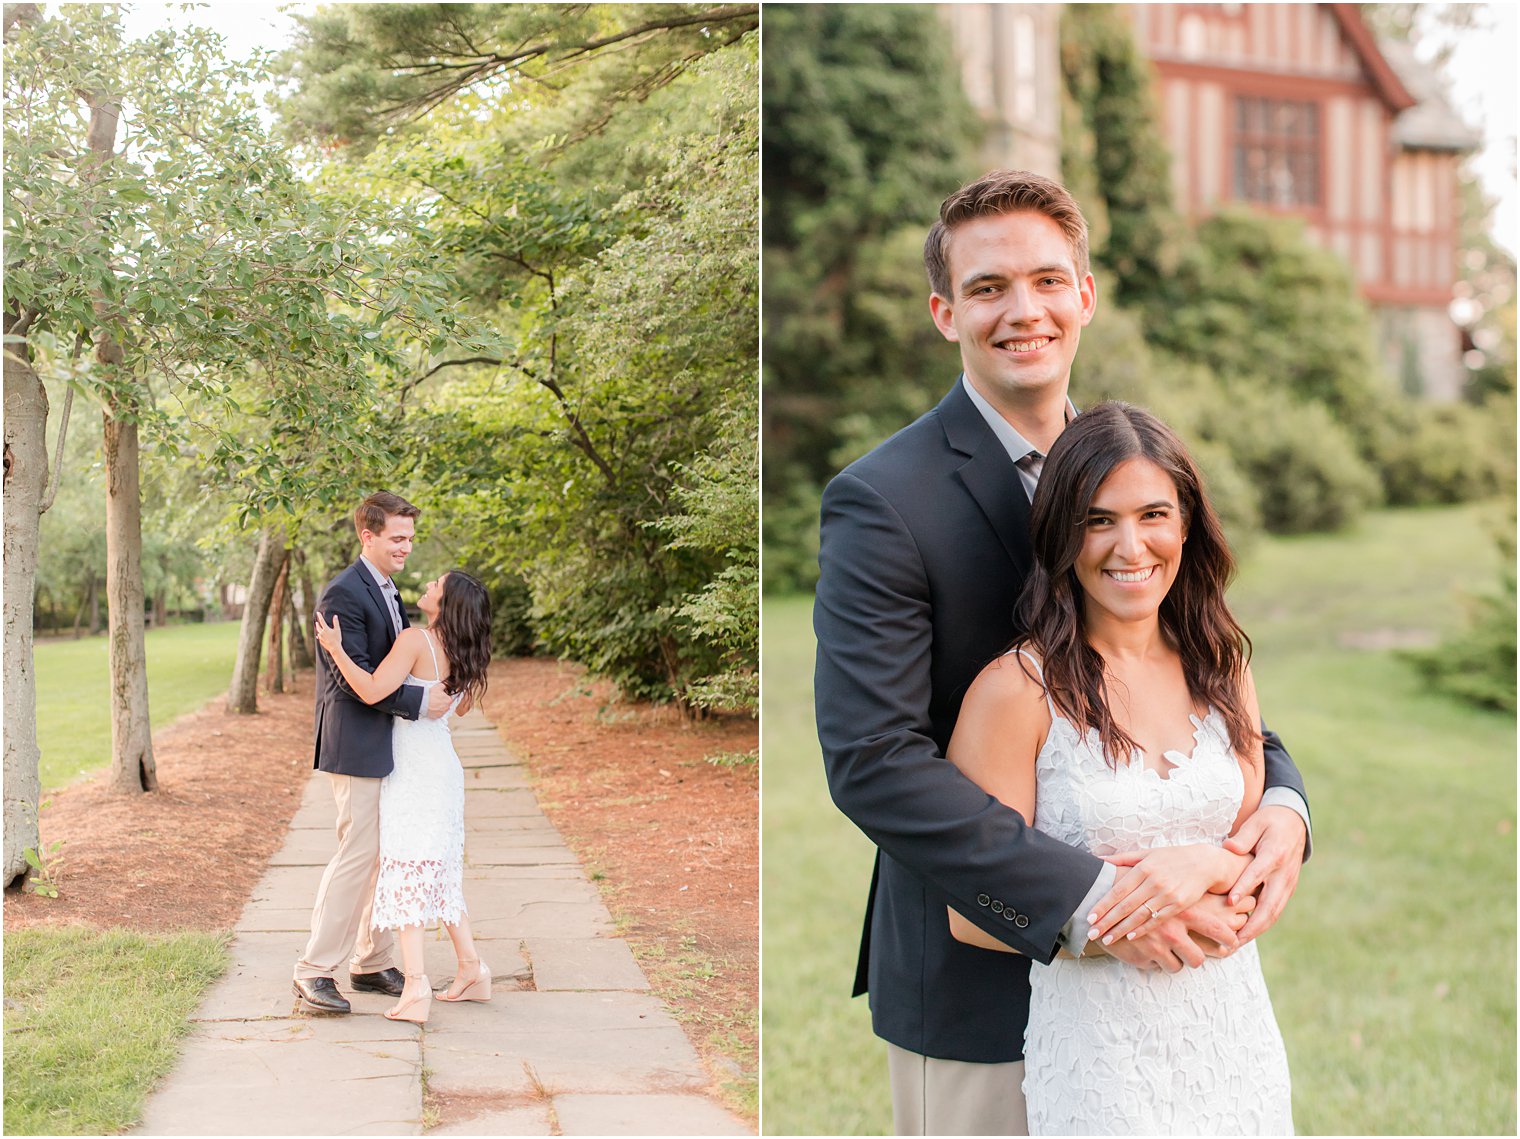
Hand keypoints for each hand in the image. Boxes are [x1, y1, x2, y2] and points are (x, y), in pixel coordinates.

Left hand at [314, 611, 342, 654]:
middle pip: (318, 627)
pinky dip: (319, 635)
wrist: (334, 648)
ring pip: (318, 632)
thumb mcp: (337, 629)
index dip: (320, 616)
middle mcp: (321, 633)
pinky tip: (319, 636)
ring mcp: (321, 637)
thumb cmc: (337, 638)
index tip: (318, 613)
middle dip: (317, 624)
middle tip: (317, 622)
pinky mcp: (321, 642)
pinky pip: (319, 637)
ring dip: (318, 629)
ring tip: (318, 628)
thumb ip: (336, 622)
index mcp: (325, 629)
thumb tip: (335, 616)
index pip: (321, 621)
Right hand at [425, 683, 451, 719]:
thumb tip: (447, 685)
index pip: (449, 698)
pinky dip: (435, 712)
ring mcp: (442, 713)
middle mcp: (447, 707)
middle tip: (436, 700)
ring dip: (439, 707)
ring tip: (433, 704)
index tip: (440, 696)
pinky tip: (432, 708)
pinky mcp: (437, 717)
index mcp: (449, 700)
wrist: (423, 702)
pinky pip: (438, 714)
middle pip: (446, 704)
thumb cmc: (430, 695)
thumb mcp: (439, 686)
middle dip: (442, 702)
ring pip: (442, 709)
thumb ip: (445, 685)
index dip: (444, 697)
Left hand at [1088, 845, 1241, 944]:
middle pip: (1126, 905)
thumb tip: (1097, 860)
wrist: (1204, 863)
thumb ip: (1122, 858)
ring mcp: (1167, 895)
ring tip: (1106, 939)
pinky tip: (1130, 937)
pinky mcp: (1178, 906)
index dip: (1103, 904)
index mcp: (1143, 868)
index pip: (1118, 890)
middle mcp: (1154, 882)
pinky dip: (1143, 929)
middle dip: (1107, 921)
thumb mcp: (1147, 853)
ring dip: (1121, 929)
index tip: (1089, 917)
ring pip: (1139, 915)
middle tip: (1091, 932)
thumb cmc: (1171, 858)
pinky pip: (1157, 920)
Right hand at [1100, 893, 1254, 972]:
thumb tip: (1220, 895)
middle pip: (1199, 957)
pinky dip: (1160, 962)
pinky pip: (1161, 967)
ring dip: (1179, 962)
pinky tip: (1155, 953)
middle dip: (1202, 959)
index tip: (1234, 943)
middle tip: (1203, 956)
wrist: (1098, 897)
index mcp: (1181, 909)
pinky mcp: (1144, 956)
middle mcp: (1173, 928)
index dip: (1228, 938)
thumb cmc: (1133, 885)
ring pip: (1180, 966)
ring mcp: (1158, 944)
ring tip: (1176, 955)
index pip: (1215, 928)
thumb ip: (1185, 890)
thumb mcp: (1161, 882)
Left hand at [1222, 805, 1305, 941]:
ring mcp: (1287, 884)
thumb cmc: (1270, 822)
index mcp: (1275, 854)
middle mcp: (1284, 874)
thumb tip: (1228, 849)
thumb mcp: (1257, 822)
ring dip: (1257, 930)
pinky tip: (1246, 934)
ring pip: (1274, 912)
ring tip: (1236, 944)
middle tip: (1233, 939)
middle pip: (1270, 904)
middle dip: (1252, 924)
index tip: (1230, 902)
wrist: (1295, 824)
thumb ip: (1243, 837)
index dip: (1244, 888)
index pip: (1258, 874)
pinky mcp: (1287, 890)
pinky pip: (1275, 910)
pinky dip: (1262, 924)